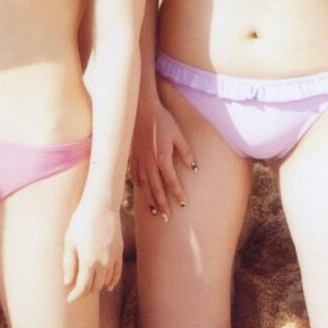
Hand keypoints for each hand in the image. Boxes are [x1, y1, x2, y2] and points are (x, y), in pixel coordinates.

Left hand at [63, 199, 122, 300]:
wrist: (101, 206)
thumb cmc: (81, 221)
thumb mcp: (69, 241)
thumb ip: (69, 264)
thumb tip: (68, 283)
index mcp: (88, 261)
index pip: (83, 287)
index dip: (76, 296)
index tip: (69, 300)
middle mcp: (103, 263)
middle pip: (95, 286)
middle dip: (85, 293)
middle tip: (77, 294)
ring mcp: (113, 258)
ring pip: (106, 281)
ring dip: (97, 287)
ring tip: (88, 289)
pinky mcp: (119, 252)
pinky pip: (117, 272)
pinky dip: (112, 281)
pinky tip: (108, 286)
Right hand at [129, 96, 196, 220]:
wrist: (141, 108)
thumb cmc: (162, 120)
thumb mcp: (178, 135)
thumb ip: (186, 152)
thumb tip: (194, 168)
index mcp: (162, 158)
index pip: (171, 181)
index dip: (177, 194)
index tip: (182, 205)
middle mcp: (149, 162)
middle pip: (156, 188)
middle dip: (162, 204)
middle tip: (167, 219)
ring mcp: (139, 160)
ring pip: (144, 185)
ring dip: (150, 199)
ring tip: (154, 212)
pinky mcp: (133, 155)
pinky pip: (135, 175)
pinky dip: (139, 185)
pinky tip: (142, 190)